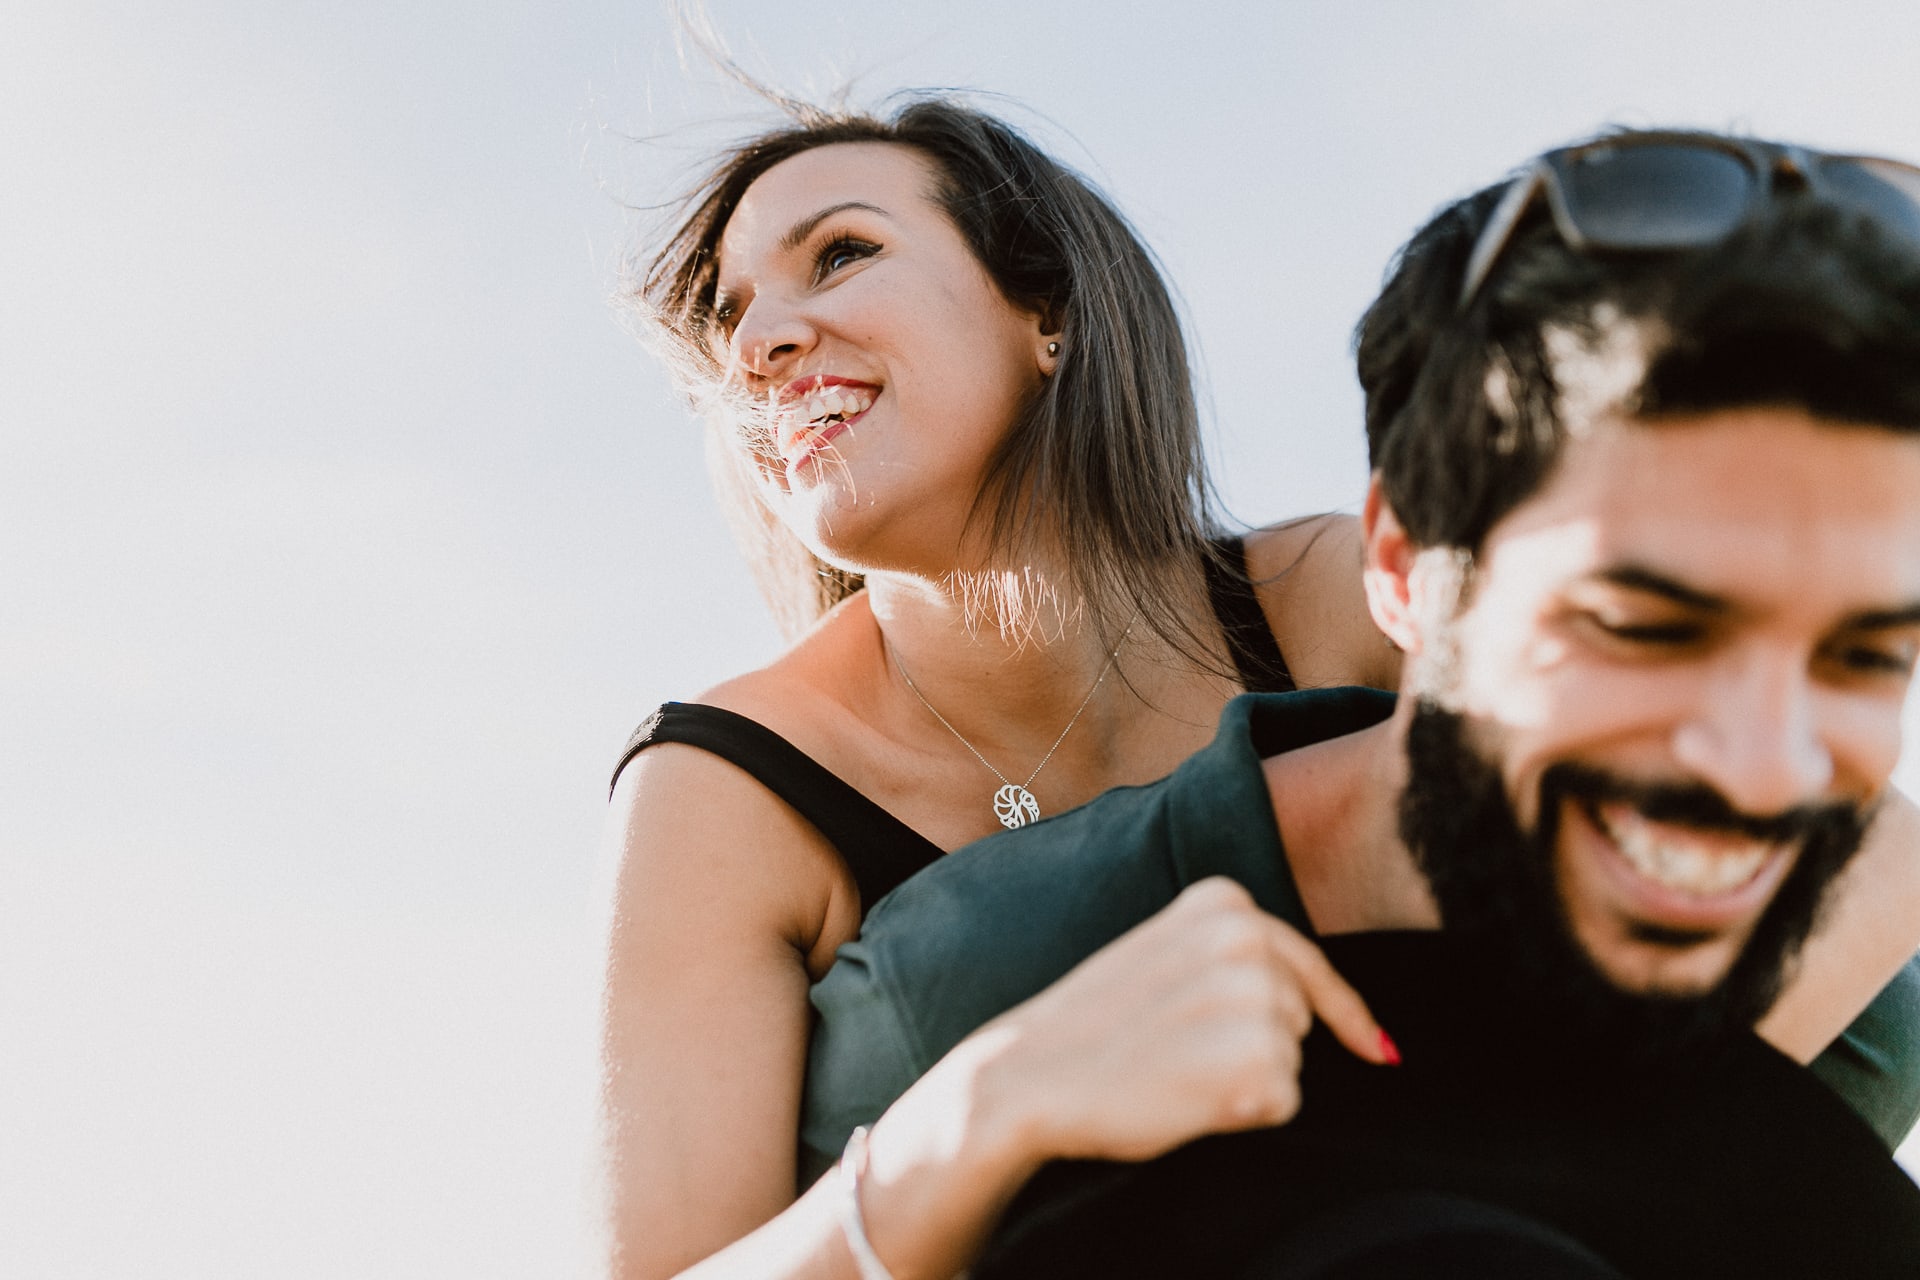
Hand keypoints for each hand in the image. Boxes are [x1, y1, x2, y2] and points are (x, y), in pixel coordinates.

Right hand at [978, 876, 1394, 1166]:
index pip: (1311, 966)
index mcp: (1223, 901)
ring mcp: (1255, 997)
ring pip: (1294, 1060)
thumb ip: (1236, 963)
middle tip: (1175, 1049)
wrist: (1029, 1073)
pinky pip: (1284, 1103)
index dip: (1346, 1016)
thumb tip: (1361, 1030)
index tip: (1377, 1050)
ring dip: (1247, 1078)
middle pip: (1301, 1016)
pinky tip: (1185, 1096)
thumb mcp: (1168, 958)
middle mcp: (1247, 937)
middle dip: (1257, 1044)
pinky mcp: (1257, 1061)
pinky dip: (1243, 1111)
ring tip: (1174, 1069)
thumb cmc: (1095, 1025)